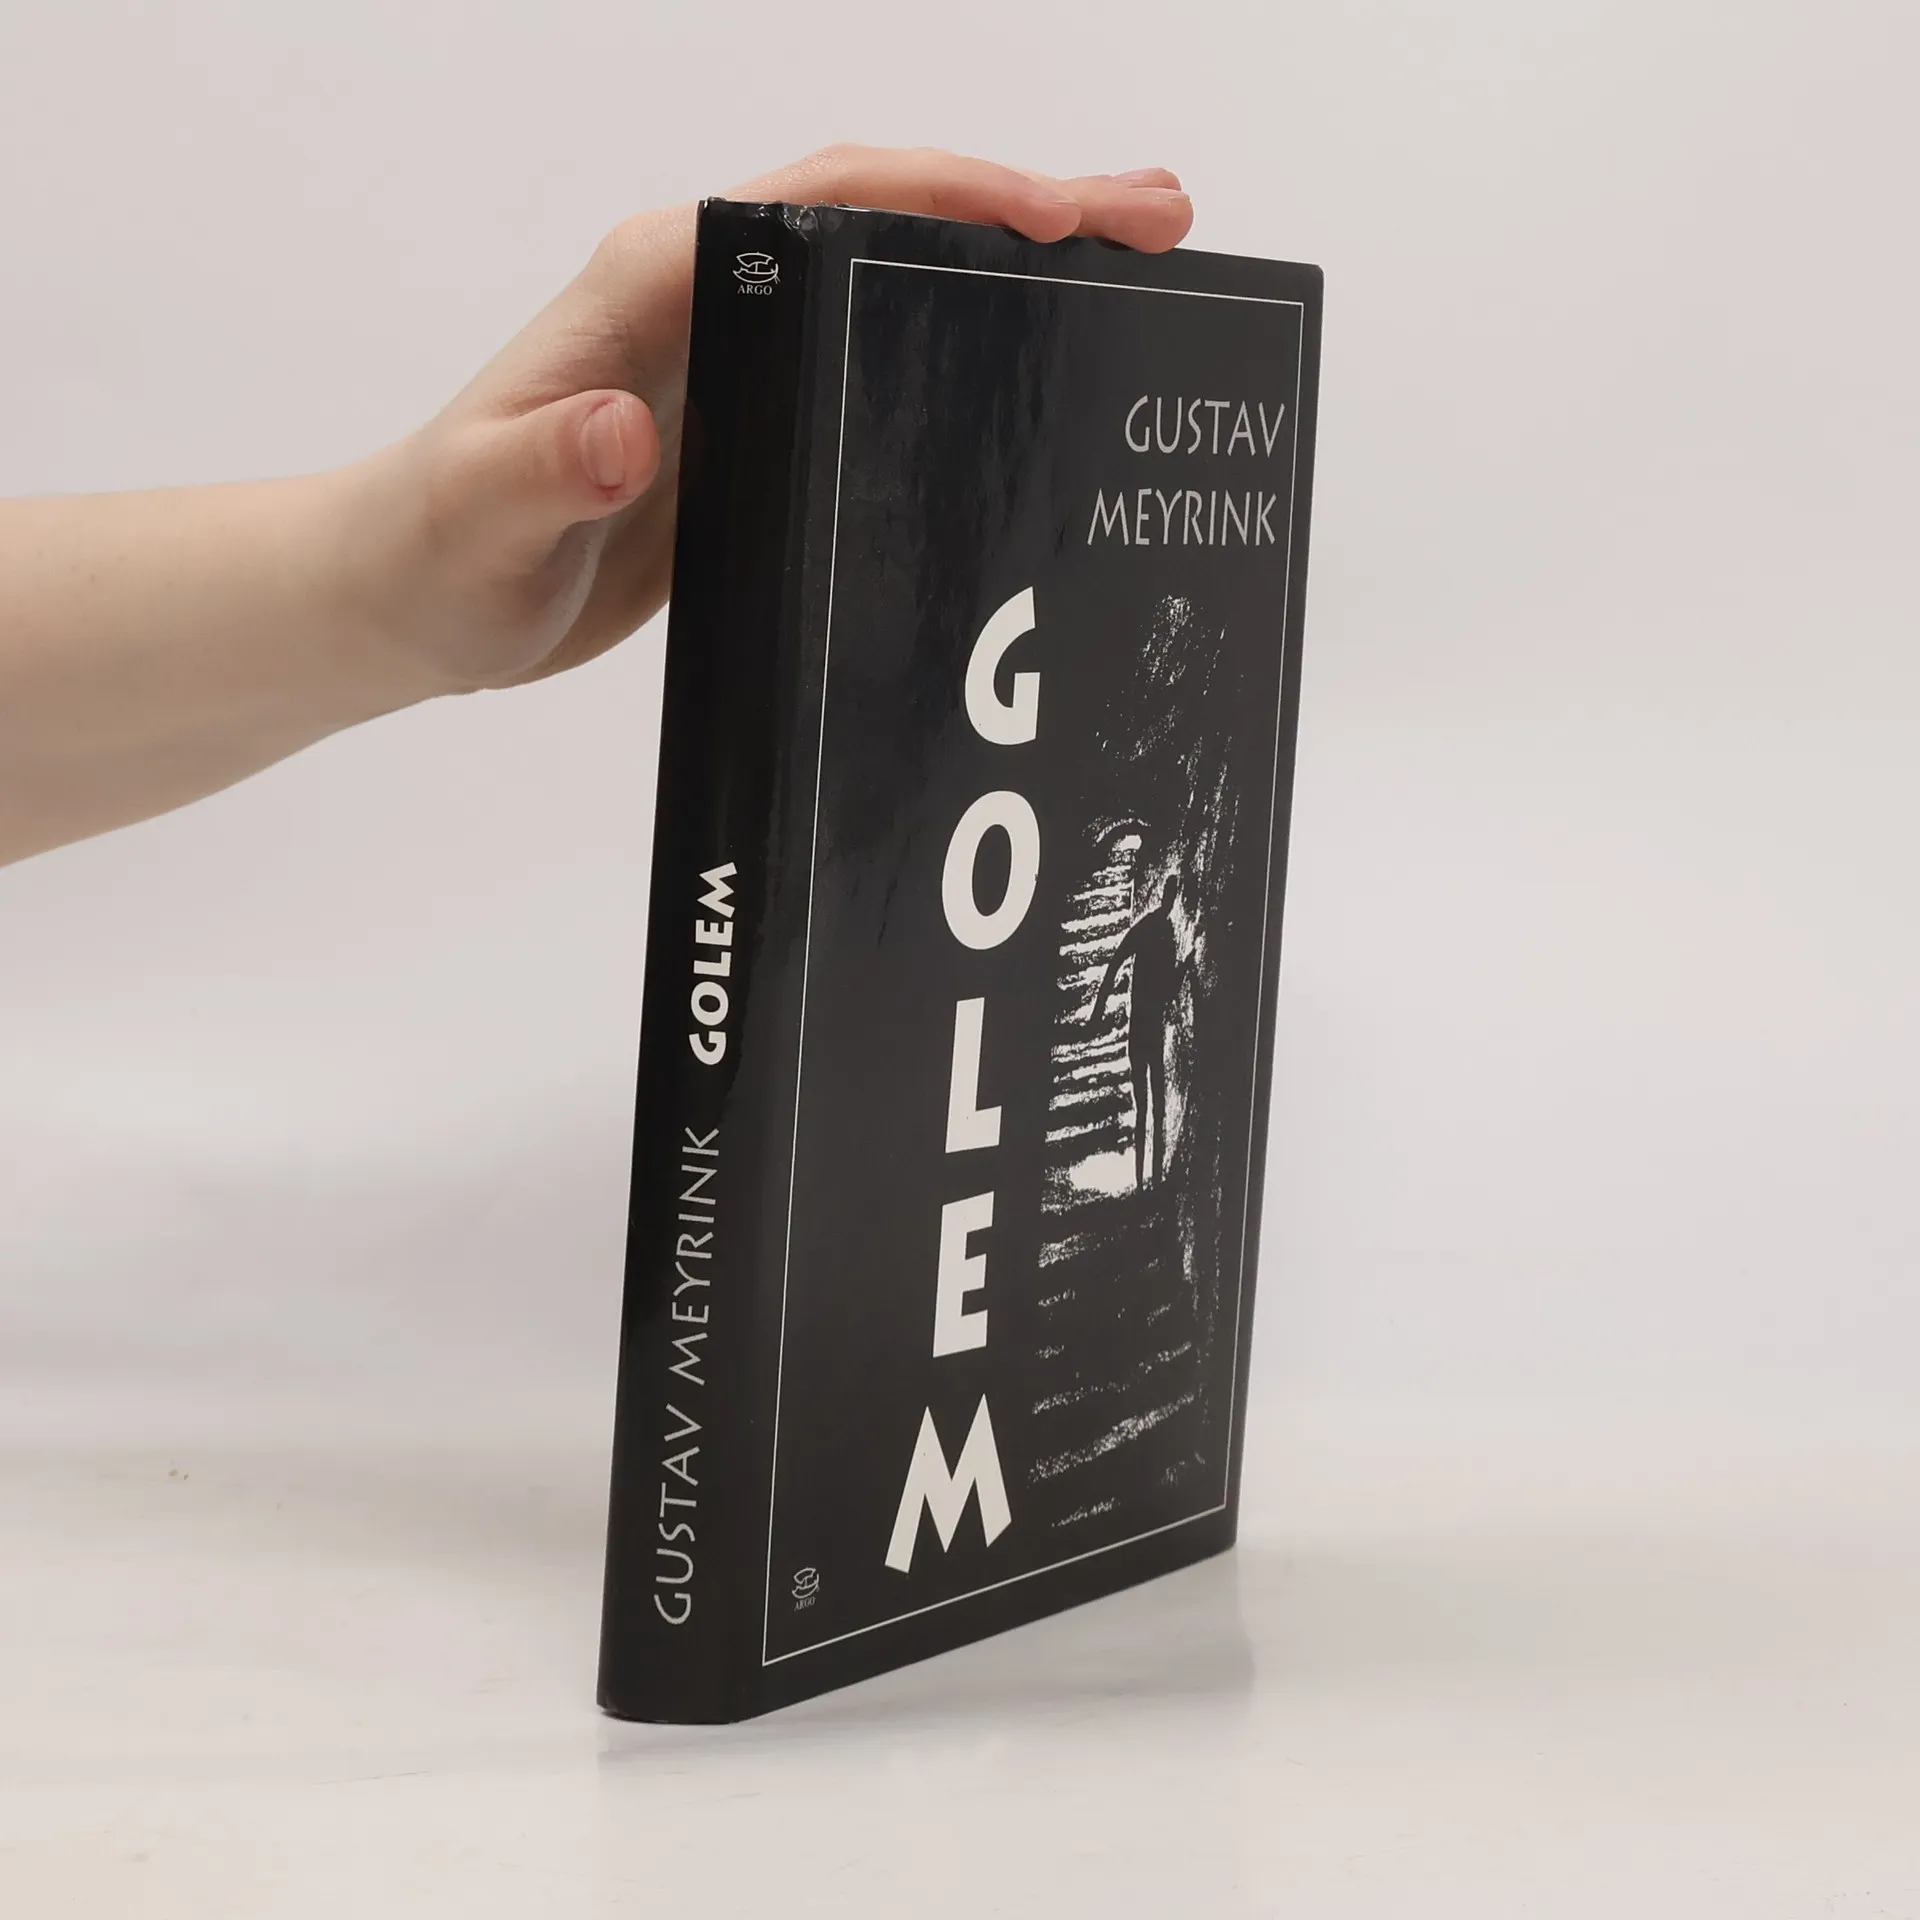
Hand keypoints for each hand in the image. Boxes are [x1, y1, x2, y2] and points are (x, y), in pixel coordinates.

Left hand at [347, 145, 1192, 696]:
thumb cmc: (438, 550)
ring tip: (1136, 272)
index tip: (1055, 218)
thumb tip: (627, 430)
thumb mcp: (484, 518)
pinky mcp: (754, 423)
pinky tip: (1029, 378)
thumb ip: (550, 468)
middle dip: (1027, 207)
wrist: (412, 595)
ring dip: (1015, 269)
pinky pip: (877, 362)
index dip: (948, 195)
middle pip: (890, 214)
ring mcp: (738, 356)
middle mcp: (708, 296)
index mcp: (656, 282)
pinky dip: (964, 351)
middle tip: (1158, 220)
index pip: (825, 197)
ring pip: (897, 280)